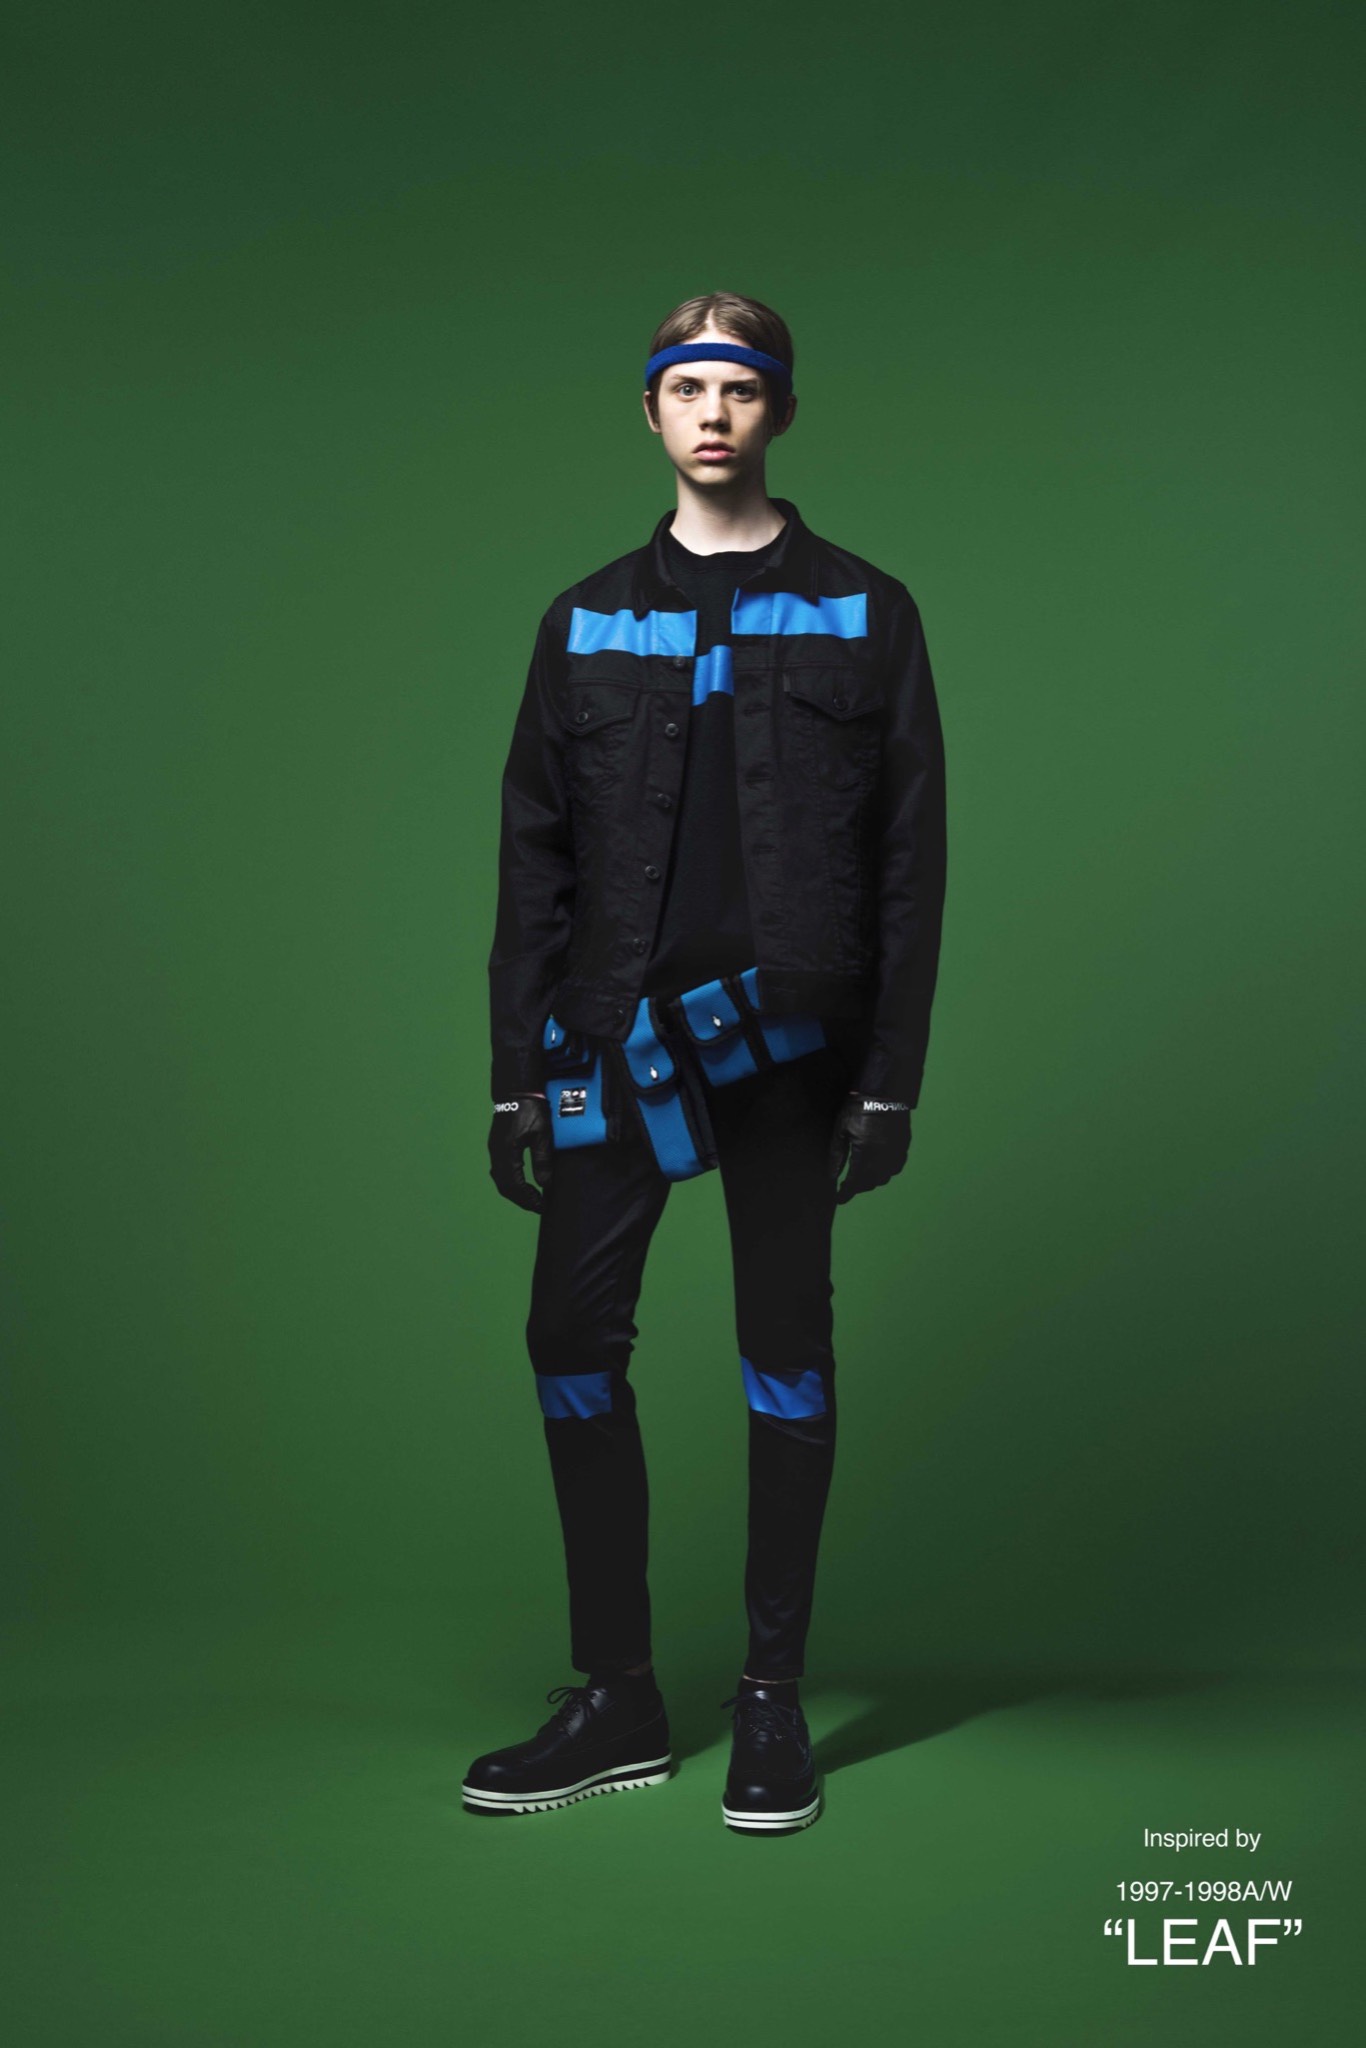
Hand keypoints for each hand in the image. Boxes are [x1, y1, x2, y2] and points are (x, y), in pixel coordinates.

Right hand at [489, 1097, 554, 1211]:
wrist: (516, 1089)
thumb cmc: (531, 1109)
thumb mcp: (542, 1135)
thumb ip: (542, 1160)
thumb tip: (544, 1184)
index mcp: (506, 1152)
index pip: (514, 1185)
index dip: (528, 1199)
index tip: (541, 1206)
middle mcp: (496, 1153)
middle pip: (504, 1186)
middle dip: (521, 1199)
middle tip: (538, 1206)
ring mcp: (494, 1149)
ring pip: (500, 1179)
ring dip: (515, 1192)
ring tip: (532, 1198)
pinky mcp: (496, 1145)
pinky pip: (500, 1171)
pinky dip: (510, 1182)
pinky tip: (522, 1183)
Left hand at [828, 1095, 910, 1203]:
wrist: (884, 1091)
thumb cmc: (858, 1108)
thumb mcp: (841, 1130)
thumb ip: (836, 1156)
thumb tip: (832, 1176)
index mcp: (865, 1154)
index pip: (854, 1183)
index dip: (846, 1193)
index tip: (839, 1198)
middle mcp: (883, 1157)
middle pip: (870, 1183)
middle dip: (857, 1187)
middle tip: (847, 1185)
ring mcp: (896, 1152)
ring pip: (884, 1178)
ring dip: (872, 1180)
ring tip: (861, 1176)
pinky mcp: (903, 1146)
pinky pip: (896, 1167)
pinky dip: (886, 1171)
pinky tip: (878, 1166)